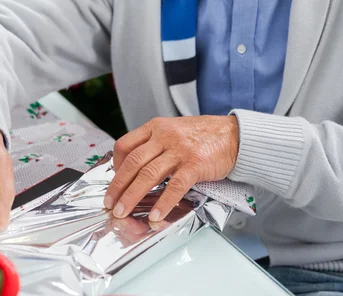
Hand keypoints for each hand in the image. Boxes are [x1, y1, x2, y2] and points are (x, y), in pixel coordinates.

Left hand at [104, 115, 238, 222]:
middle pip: (133, 162)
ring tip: (123, 212)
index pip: (125, 144)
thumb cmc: (202, 135)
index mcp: (156, 127)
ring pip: (149, 174)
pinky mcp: (195, 164)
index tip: (114, 180)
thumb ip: (155, 143)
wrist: (233, 134)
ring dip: (132, 195)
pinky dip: (163, 202)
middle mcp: (165, 136)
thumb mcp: (173, 129)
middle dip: (118, 185)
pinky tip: (155, 215)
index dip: (115, 165)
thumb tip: (135, 167)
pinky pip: (175, 185)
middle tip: (110, 203)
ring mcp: (180, 150)